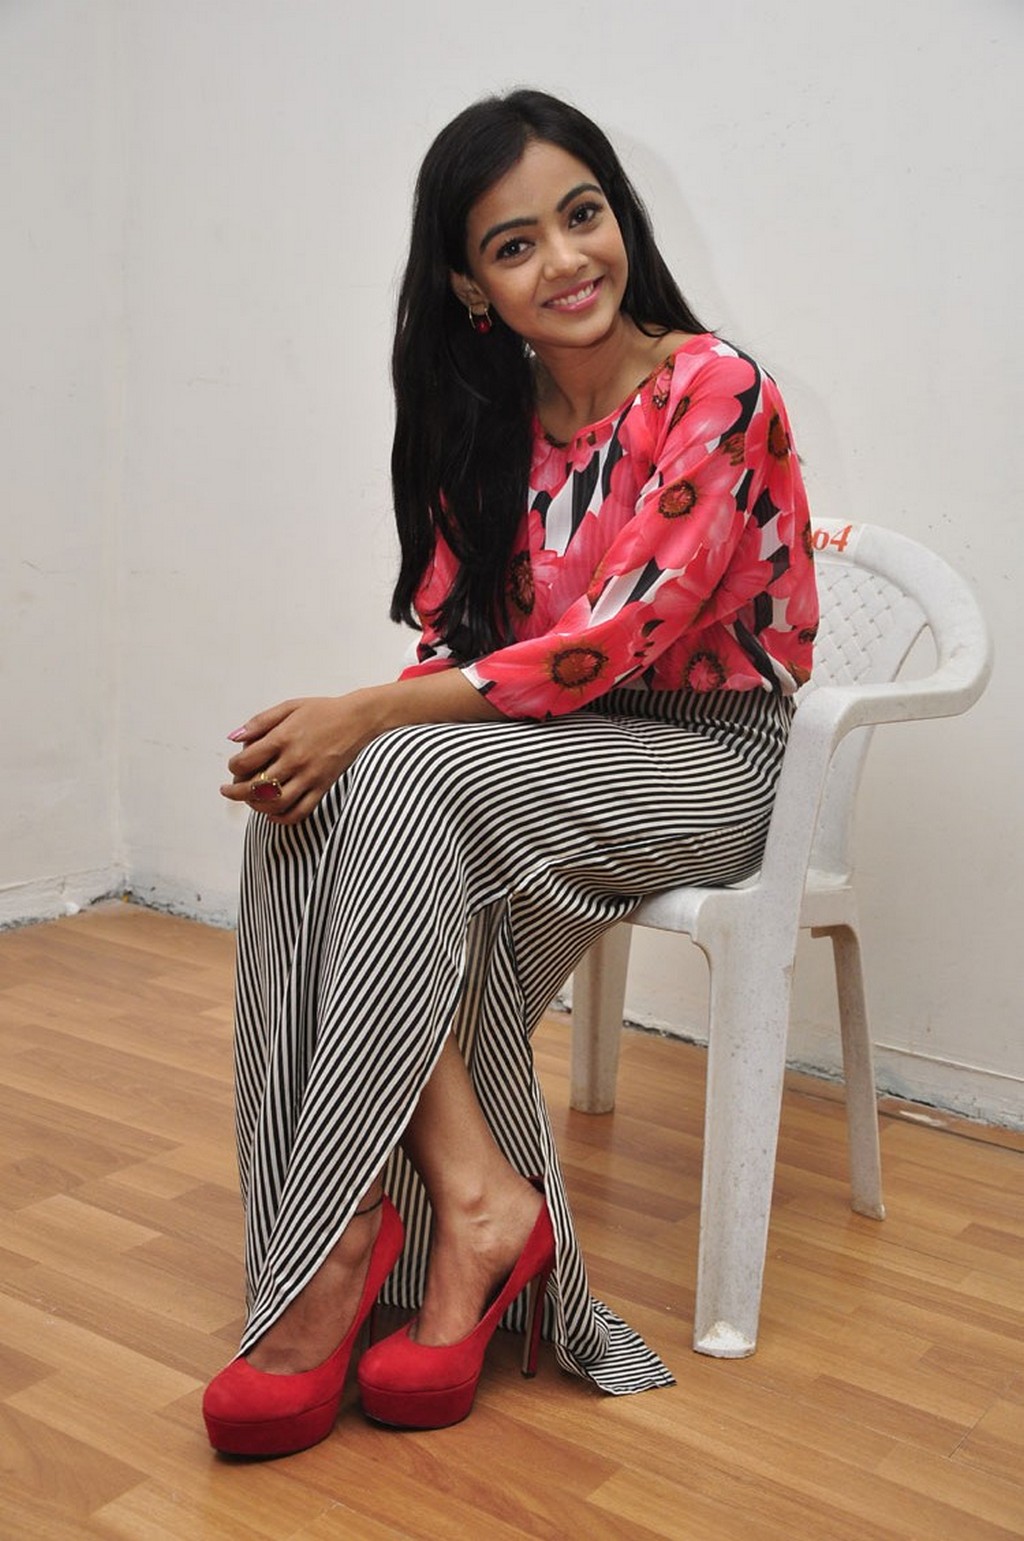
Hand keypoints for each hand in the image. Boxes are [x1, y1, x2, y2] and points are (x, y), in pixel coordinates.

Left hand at [221, 694, 378, 824]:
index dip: (233, 767)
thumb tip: (234, 738)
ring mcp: (310, 776)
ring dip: (256, 806)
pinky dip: (282, 817)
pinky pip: (300, 811)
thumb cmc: (322, 711)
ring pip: (275, 803)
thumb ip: (259, 722)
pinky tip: (272, 813)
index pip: (246, 762)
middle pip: (256, 786)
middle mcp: (295, 760)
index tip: (234, 766)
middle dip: (236, 792)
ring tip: (249, 801)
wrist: (358, 719)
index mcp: (283, 737)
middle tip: (229, 790)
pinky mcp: (322, 787)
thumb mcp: (289, 707)